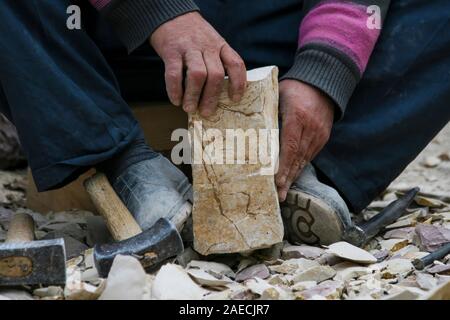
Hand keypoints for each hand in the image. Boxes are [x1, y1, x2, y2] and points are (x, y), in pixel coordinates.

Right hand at [150, 12, 246, 116]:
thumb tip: (217, 94)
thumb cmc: (192, 35)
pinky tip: (175, 100)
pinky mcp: (171, 51)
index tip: (235, 99)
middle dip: (211, 97)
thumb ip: (217, 61)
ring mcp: (189, 48)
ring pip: (197, 75)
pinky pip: (174, 73)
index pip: (235, 64)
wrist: (169, 14)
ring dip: (194, 95)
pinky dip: (175, 89)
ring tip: (189, 108)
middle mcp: (207, 47)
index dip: (238, 83)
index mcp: (220, 45)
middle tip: (207, 112)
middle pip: (216, 75)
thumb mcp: (211, 42)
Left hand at [276, 80, 334, 200]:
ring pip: (304, 159)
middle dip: (287, 179)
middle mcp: (310, 128)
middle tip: (279, 195)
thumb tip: (252, 129)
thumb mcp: (279, 95)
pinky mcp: (323, 136)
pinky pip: (310, 155)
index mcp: (297, 117)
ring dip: (293, 176)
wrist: (324, 82)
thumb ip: (269, 112)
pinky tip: (292, 176)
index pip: (289, 146)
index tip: (276, 181)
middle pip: (297, 158)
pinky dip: (301, 166)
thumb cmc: (296, 87)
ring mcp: (319, 133)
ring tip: (284, 191)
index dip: (283, 166)